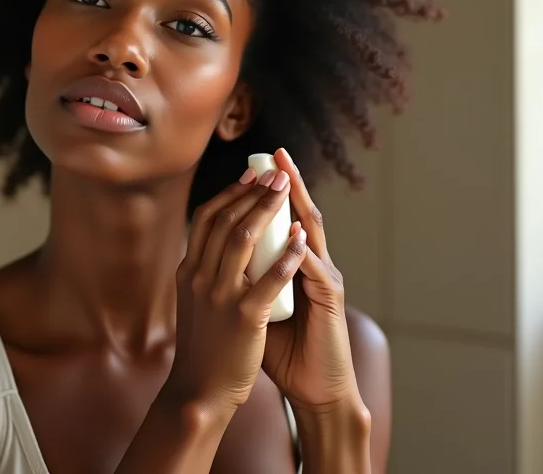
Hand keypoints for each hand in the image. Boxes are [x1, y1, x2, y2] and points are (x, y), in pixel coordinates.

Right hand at [165, 168, 305, 416]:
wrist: (199, 391)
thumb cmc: (202, 345)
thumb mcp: (192, 300)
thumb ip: (202, 271)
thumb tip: (216, 242)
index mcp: (188, 270)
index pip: (205, 218)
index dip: (229, 193)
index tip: (248, 176)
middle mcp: (199, 277)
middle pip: (226, 220)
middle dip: (252, 192)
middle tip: (273, 173)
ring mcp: (220, 296)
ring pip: (243, 239)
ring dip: (267, 209)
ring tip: (285, 190)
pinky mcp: (244, 318)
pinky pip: (269, 279)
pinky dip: (286, 256)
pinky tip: (302, 240)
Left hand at [262, 148, 362, 413]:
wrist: (313, 388)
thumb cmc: (281, 348)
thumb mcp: (255, 306)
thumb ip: (242, 281)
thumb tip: (211, 261)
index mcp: (293, 264)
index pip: (282, 220)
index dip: (267, 194)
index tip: (251, 167)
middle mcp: (311, 265)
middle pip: (300, 214)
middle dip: (287, 183)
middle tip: (275, 154)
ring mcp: (323, 278)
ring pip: (313, 231)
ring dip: (300, 201)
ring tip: (286, 175)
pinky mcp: (331, 299)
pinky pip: (315, 268)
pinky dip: (303, 248)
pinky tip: (294, 231)